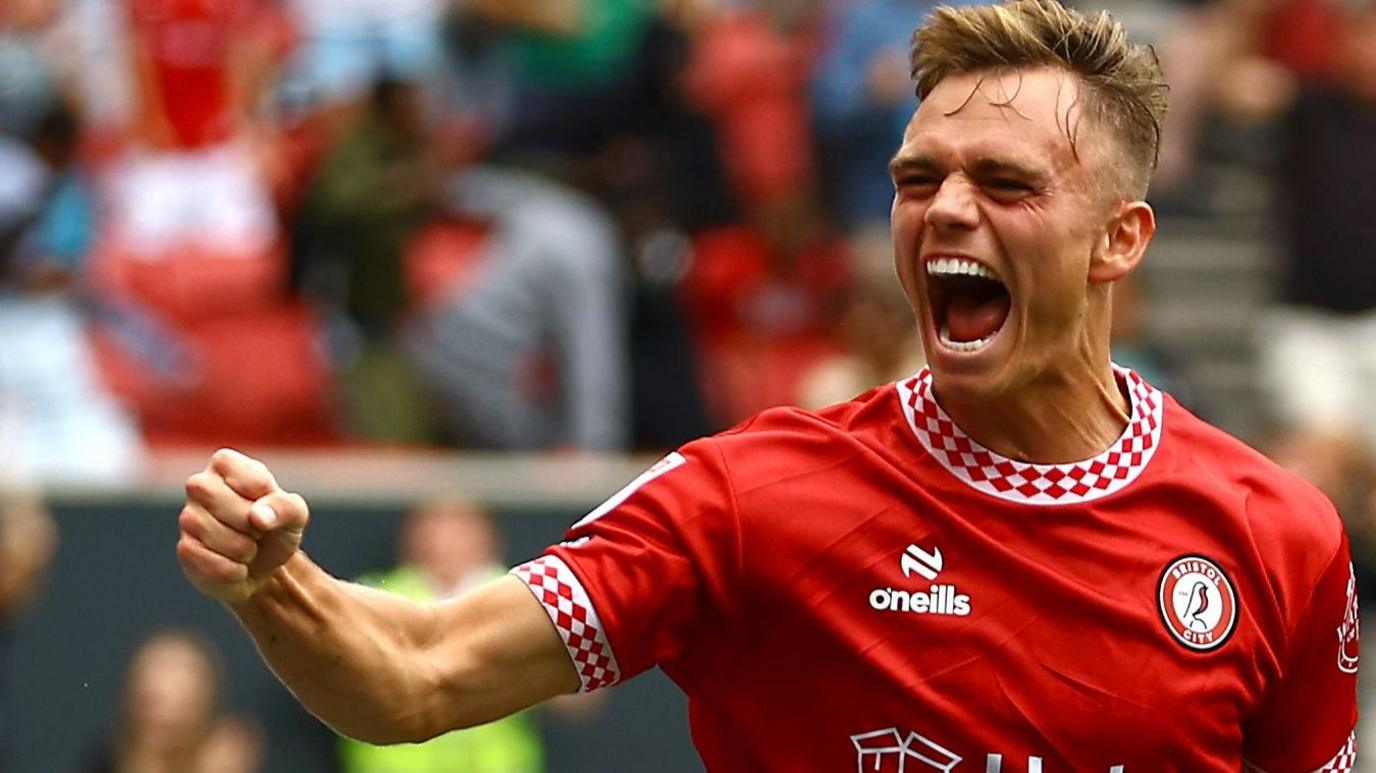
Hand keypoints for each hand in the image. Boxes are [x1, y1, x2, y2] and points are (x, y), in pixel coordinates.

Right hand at [178, 449, 308, 605]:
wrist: (262, 566)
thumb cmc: (275, 527)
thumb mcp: (295, 513)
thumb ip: (285, 506)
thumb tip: (258, 516)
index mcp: (226, 464)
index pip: (257, 482)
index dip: (271, 502)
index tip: (267, 506)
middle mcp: (199, 484)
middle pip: (238, 512)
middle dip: (256, 528)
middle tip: (256, 529)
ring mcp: (187, 517)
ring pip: (225, 540)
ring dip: (246, 551)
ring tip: (245, 546)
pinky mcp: (184, 550)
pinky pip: (215, 565)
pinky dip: (234, 571)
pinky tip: (233, 564)